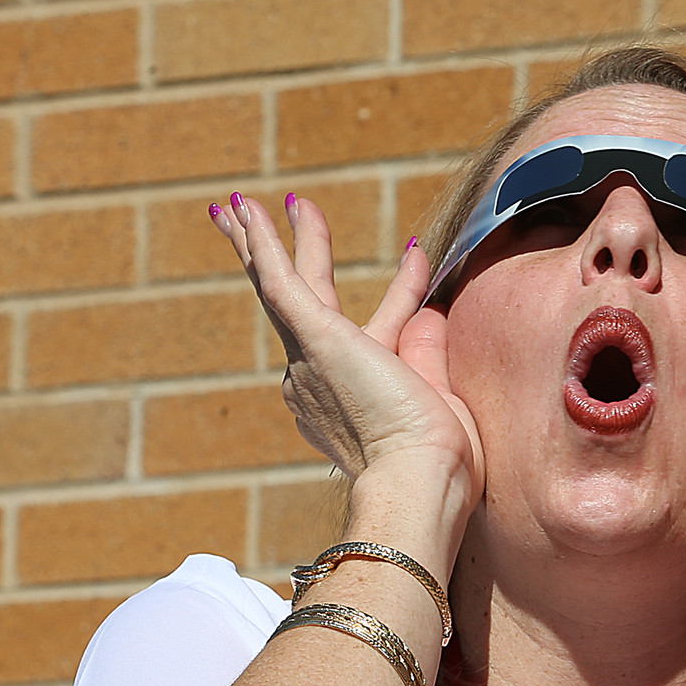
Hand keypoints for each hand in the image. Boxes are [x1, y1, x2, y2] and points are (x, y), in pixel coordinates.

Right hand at [210, 195, 483, 506]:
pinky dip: (262, 242)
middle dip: (288, 262)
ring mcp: (311, 360)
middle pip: (304, 306)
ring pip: (284, 287)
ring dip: (266, 241)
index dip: (403, 292)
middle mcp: (322, 380)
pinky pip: (279, 280)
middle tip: (262, 228)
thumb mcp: (441, 395)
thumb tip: (431, 311)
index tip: (419, 258)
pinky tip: (243, 208)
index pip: (380, 330)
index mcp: (360, 399)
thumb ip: (429, 352)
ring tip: (243, 204)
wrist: (420, 480)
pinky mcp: (314, 338)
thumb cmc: (440, 461)